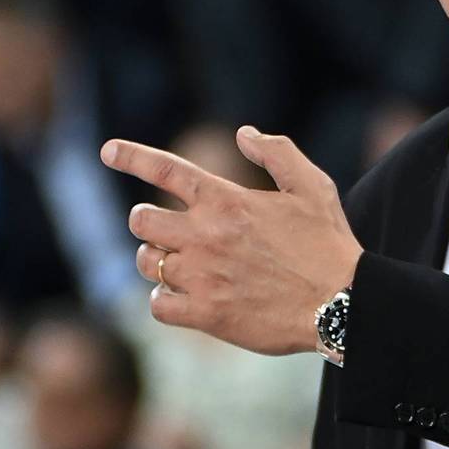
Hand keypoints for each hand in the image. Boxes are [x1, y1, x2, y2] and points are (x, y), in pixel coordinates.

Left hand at [102, 126, 361, 355]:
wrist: (342, 305)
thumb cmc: (328, 244)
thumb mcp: (312, 186)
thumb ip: (276, 153)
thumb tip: (242, 134)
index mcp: (226, 200)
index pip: (165, 169)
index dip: (131, 156)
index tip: (106, 151)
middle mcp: (206, 235)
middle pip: (141, 220)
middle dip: (148, 222)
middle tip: (169, 231)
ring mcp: (202, 276)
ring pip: (146, 262)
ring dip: (156, 261)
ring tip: (180, 265)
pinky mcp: (205, 314)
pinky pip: (158, 305)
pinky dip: (164, 300)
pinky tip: (183, 298)